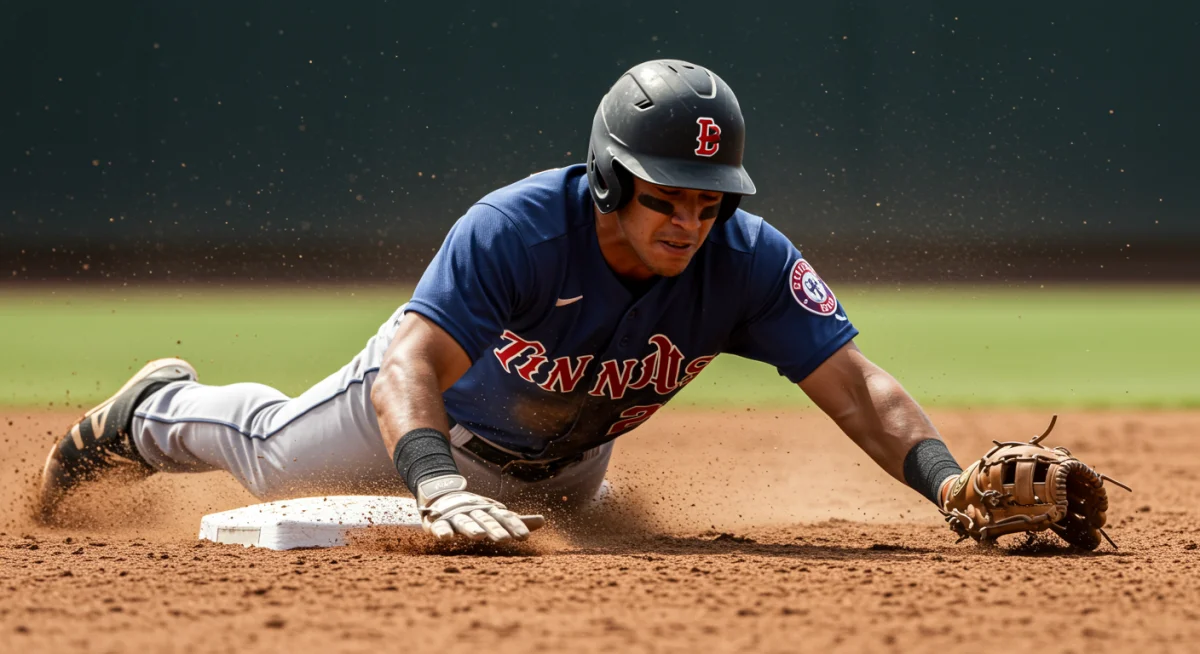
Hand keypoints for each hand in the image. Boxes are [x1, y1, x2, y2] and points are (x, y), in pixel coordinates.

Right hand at [416, 474, 545, 541]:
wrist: (443, 495)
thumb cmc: (474, 511)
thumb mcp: (495, 514)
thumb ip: (516, 520)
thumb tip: (543, 521)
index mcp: (490, 511)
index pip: (505, 518)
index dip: (514, 526)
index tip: (524, 537)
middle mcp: (474, 512)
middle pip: (486, 520)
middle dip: (495, 529)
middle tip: (504, 539)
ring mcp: (456, 516)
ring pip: (465, 522)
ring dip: (472, 528)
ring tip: (479, 536)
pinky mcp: (438, 522)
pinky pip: (440, 527)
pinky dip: (443, 531)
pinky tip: (446, 538)